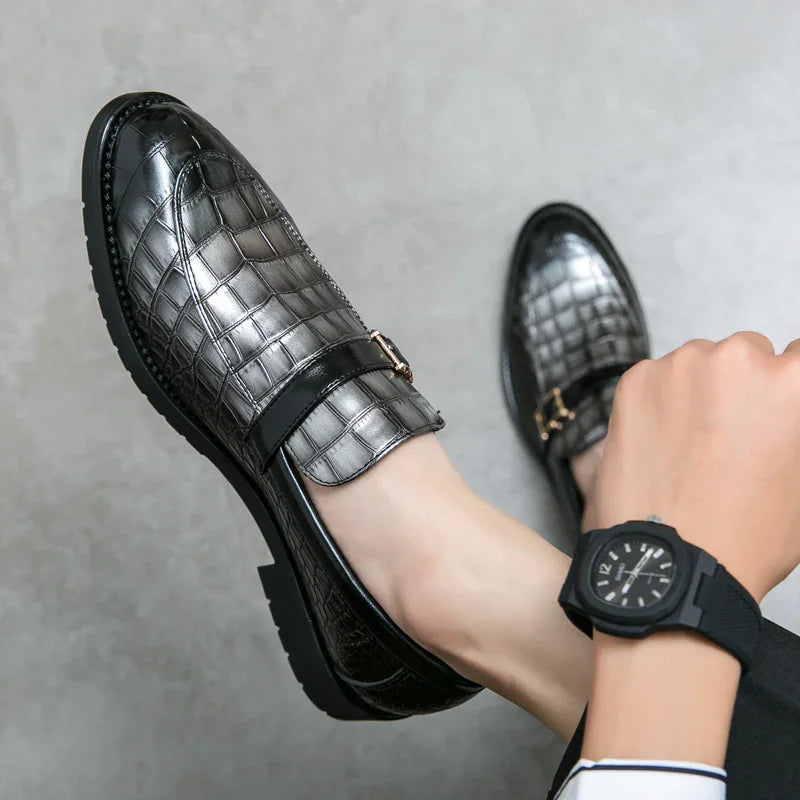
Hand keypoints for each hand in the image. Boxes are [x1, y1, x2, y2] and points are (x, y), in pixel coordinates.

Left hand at [591, 331, 799, 601]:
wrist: (672, 561)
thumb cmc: (748, 534)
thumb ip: (793, 427)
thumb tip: (781, 415)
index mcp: (794, 381)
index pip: (798, 358)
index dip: (782, 391)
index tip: (767, 411)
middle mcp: (738, 358)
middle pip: (745, 355)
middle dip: (740, 388)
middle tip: (728, 439)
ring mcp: (681, 365)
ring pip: (697, 364)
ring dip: (697, 391)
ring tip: (690, 448)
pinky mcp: (636, 379)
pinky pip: (656, 379)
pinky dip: (658, 402)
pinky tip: (660, 445)